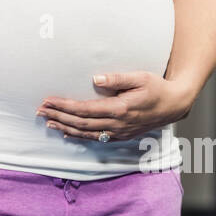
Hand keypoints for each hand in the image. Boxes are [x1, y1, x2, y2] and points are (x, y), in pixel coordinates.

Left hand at [36, 71, 190, 141]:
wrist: (174, 105)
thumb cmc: (157, 88)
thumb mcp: (140, 77)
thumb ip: (117, 78)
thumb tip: (94, 78)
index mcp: (119, 109)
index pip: (85, 109)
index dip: (64, 106)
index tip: (48, 101)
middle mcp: (117, 124)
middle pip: (81, 123)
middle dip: (59, 117)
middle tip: (40, 111)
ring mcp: (119, 132)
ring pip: (86, 133)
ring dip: (65, 128)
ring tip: (48, 122)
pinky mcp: (121, 135)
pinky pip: (96, 138)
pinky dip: (79, 136)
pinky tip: (67, 133)